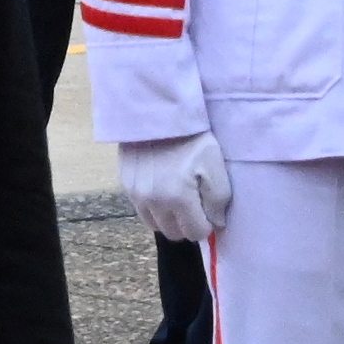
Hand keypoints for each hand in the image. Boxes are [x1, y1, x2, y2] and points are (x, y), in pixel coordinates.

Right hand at [115, 132, 230, 244]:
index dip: (206, 224)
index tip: (209, 210)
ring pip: (154, 224)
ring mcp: (135, 194)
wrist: (158, 110)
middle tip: (195, 204)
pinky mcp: (124, 184)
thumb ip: (219, 200)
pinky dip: (153, 205)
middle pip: (173, 233)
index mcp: (177, 198)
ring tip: (177, 198)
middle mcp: (152, 201)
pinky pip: (141, 207)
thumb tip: (215, 223)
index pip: (194, 233)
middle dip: (187, 224)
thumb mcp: (216, 166)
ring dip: (168, 218)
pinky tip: (162, 186)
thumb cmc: (192, 138)